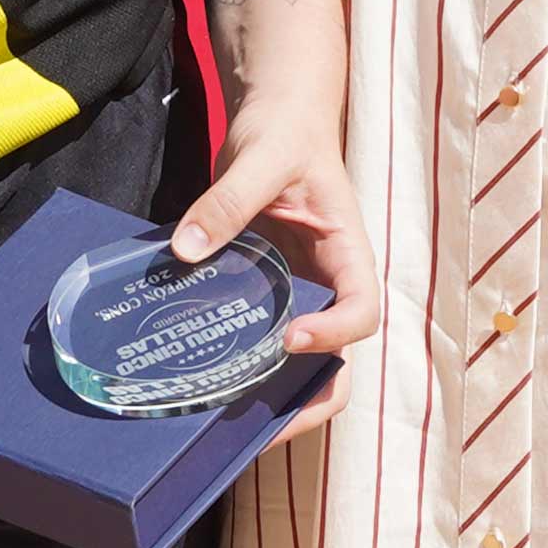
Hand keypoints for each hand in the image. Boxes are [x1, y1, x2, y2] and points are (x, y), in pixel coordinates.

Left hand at [170, 89, 383, 436]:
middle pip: (338, 362)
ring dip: (271, 397)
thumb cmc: (284, 133)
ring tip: (227, 426)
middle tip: (264, 430)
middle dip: (309, 402)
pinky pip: (257, 339)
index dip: (333, 332)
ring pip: (298, 364)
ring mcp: (296, 294)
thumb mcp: (259, 159)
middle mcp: (327, 285)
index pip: (361, 309)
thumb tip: (186, 250)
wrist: (275, 117)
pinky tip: (201, 386)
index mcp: (348, 254)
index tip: (291, 337)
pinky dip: (238, 368)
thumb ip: (227, 201)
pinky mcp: (263, 293)